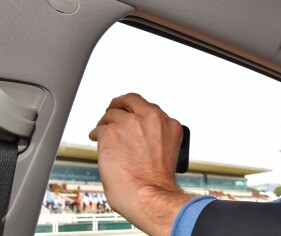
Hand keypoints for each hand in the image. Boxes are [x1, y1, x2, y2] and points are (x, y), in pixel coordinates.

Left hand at [89, 93, 195, 235]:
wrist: (149, 197)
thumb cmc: (158, 181)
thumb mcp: (167, 148)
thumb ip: (154, 133)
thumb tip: (136, 131)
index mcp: (167, 123)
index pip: (146, 104)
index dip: (134, 106)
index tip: (128, 110)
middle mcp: (149, 119)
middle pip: (127, 101)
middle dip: (118, 105)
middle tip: (112, 110)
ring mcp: (129, 124)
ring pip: (111, 114)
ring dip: (106, 123)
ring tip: (102, 132)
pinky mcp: (111, 133)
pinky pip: (99, 129)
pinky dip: (96, 133)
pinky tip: (96, 139)